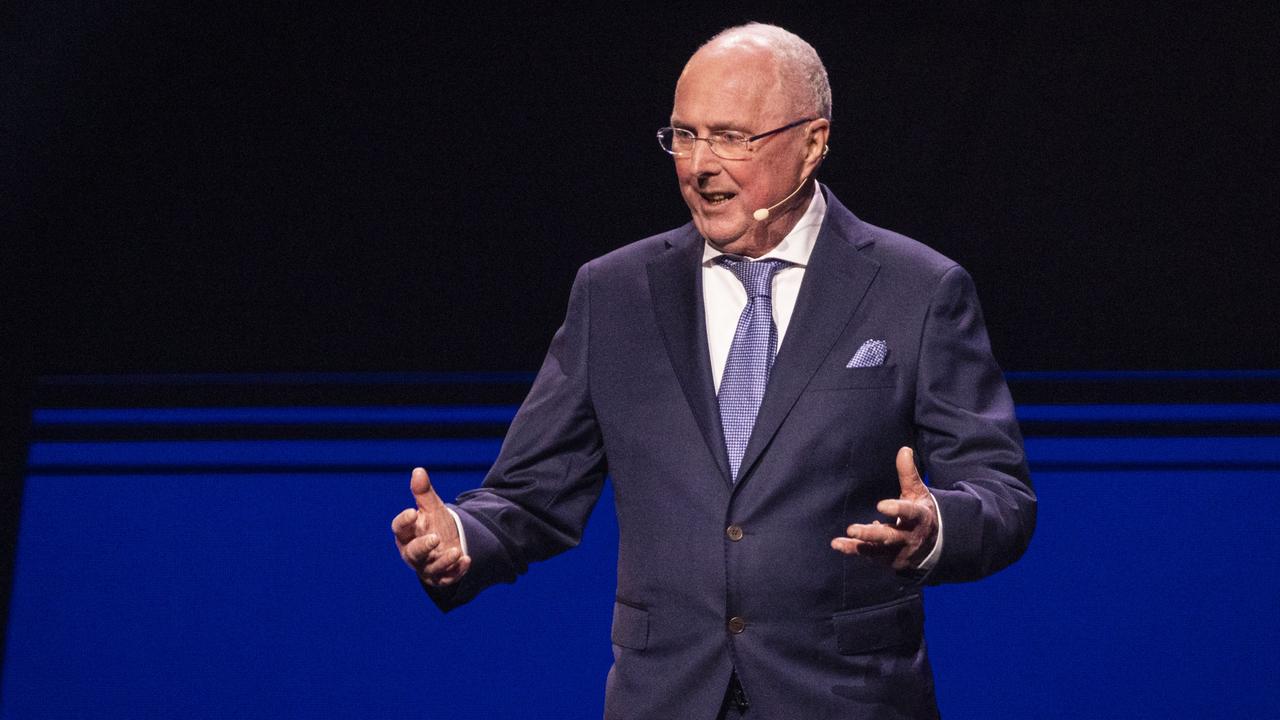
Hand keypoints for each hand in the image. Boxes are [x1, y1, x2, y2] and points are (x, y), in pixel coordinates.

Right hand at [392, 467, 470, 585]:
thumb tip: (418, 470)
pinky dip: (457, 571)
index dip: (404, 522)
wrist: (447, 543)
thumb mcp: (431, 508)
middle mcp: (413, 552)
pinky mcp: (440, 577)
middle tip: (435, 538)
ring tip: (455, 551)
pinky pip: (447, 578)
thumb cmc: (433, 524)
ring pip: (430, 568)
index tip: (413, 512)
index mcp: (407, 534)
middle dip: (423, 547)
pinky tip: (466, 560)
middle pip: (413, 553)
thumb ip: (423, 492)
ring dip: (443, 561)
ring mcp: (426, 566)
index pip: (399, 529)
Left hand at [831, 447, 937, 570]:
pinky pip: (870, 556)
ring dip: (860, 545)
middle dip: (872, 534)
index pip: (909, 513)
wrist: (933, 544)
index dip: (897, 510)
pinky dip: (854, 550)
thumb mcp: (917, 492)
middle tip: (853, 529)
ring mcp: (899, 551)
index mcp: (919, 518)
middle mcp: (909, 537)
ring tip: (841, 540)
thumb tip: (904, 449)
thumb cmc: (920, 512)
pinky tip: (839, 544)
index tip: (880, 506)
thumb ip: (909, 474)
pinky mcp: (889, 560)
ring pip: (878, 550)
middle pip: (890, 536)